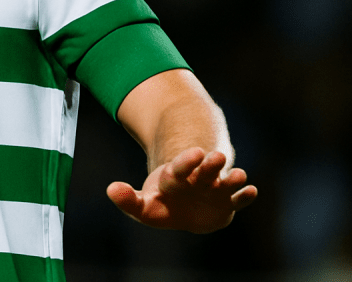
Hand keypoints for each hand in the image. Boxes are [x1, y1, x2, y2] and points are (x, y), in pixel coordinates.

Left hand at [107, 147, 256, 233]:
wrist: (186, 209)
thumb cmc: (164, 204)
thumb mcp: (144, 207)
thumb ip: (128, 200)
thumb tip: (110, 189)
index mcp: (176, 178)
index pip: (180, 167)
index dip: (186, 161)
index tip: (195, 153)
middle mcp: (198, 179)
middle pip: (205, 168)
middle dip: (211, 163)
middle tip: (217, 156)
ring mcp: (215, 190)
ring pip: (225, 180)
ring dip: (231, 178)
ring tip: (238, 174)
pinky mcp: (229, 203)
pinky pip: (240, 198)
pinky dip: (245, 195)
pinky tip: (251, 191)